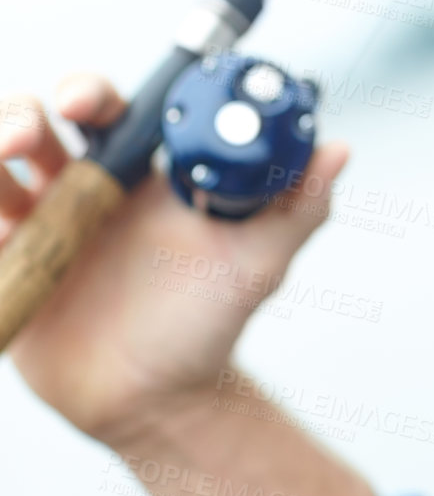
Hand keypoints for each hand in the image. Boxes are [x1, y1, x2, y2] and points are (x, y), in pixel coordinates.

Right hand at [0, 72, 348, 446]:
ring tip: (5, 157)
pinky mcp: (9, 267)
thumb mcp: (257, 264)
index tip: (90, 102)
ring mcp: (42, 227)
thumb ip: (297, 208)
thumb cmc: (210, 324)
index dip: (92, 92)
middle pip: (42, 124)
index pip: (110, 110)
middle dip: (26, 110)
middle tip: (32, 126)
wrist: (160, 403)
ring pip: (1, 165)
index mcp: (141, 174)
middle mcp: (87, 189)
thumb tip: (338, 151)